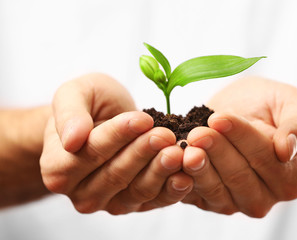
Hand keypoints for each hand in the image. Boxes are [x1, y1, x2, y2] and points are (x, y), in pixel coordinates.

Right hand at [40, 73, 192, 213]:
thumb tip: (73, 139)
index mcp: (58, 168)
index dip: (118, 136)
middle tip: (166, 135)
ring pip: (138, 190)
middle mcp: (82, 193)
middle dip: (144, 153)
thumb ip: (69, 114)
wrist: (102, 119)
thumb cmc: (87, 106)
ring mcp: (110, 202)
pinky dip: (172, 189)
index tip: (143, 119)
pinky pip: (155, 200)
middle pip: (116, 175)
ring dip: (160, 171)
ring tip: (178, 151)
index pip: (90, 154)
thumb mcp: (73, 95)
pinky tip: (186, 175)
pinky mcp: (136, 203)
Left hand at [181, 76, 296, 216]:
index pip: (264, 157)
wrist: (251, 115)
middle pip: (239, 177)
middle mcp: (264, 197)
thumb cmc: (273, 109)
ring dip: (198, 169)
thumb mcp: (294, 105)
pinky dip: (181, 180)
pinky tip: (172, 161)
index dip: (240, 137)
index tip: (218, 118)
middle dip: (216, 152)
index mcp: (289, 177)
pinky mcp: (208, 201)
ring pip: (215, 190)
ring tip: (184, 147)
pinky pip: (194, 195)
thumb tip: (287, 148)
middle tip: (197, 133)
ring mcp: (234, 202)